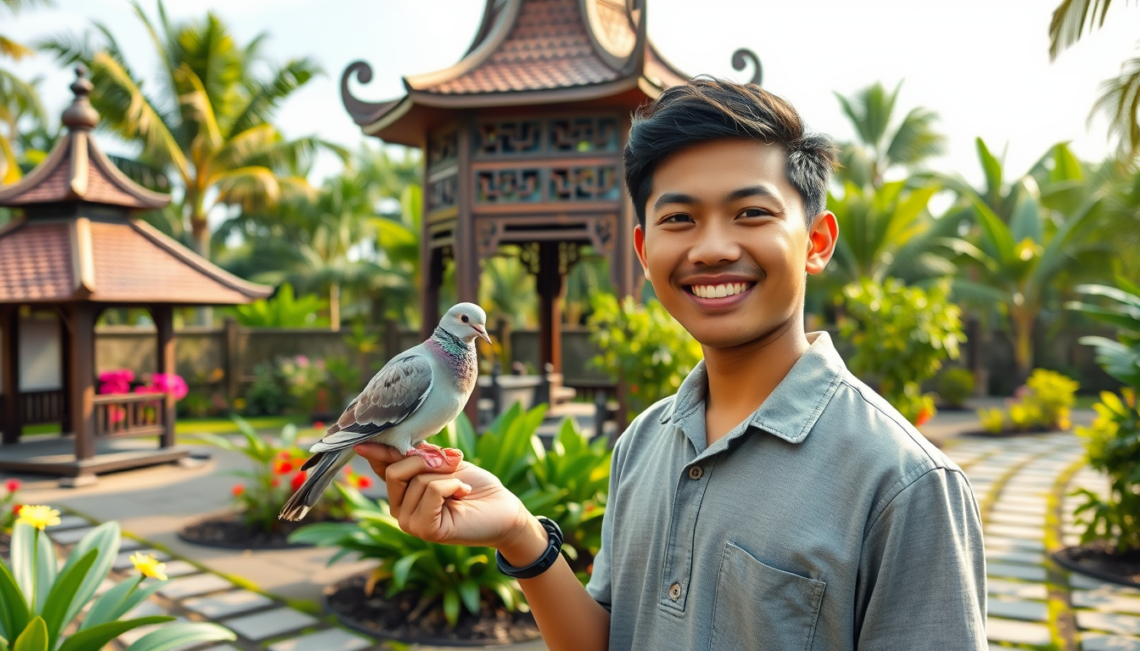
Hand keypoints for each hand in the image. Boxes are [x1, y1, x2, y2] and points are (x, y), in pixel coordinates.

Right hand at [355, 443, 541, 556]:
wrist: (501, 507)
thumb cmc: (474, 484)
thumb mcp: (442, 462)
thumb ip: (416, 454)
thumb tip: (388, 438)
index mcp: (400, 492)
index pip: (382, 467)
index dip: (378, 451)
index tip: (362, 443)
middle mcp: (399, 509)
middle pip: (395, 471)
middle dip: (426, 459)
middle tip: (452, 462)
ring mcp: (410, 523)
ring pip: (417, 480)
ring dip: (446, 475)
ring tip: (461, 486)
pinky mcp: (426, 530)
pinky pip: (432, 492)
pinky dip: (452, 486)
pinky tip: (462, 495)